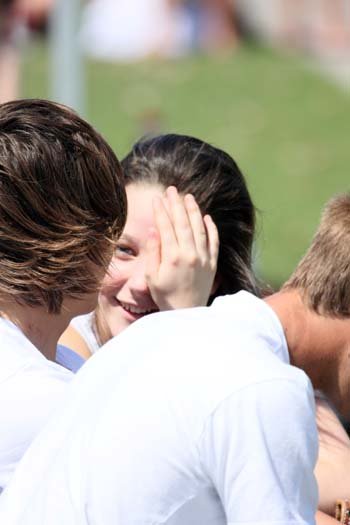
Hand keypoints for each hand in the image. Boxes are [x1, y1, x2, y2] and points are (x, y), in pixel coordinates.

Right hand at [145, 186, 218, 310]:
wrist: (187, 313)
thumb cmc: (165, 295)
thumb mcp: (152, 276)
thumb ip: (154, 252)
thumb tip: (154, 230)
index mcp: (172, 257)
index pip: (166, 227)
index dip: (161, 211)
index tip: (157, 199)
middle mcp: (189, 255)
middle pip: (182, 223)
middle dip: (176, 204)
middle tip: (171, 190)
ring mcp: (203, 258)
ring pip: (199, 228)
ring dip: (193, 211)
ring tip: (187, 197)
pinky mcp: (212, 263)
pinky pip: (213, 241)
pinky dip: (211, 228)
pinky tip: (206, 217)